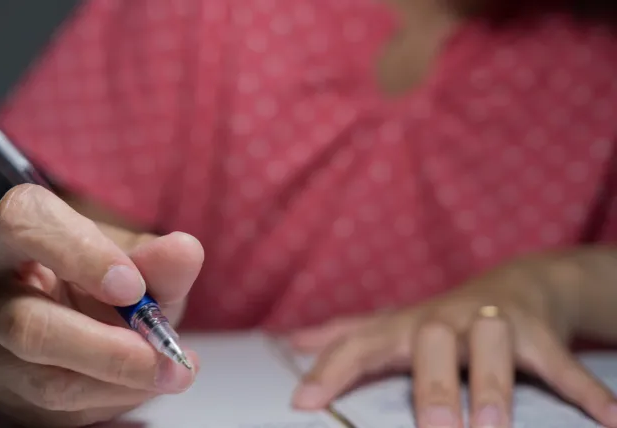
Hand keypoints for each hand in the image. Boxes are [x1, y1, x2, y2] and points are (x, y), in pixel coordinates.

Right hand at [0, 184, 203, 426]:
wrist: (92, 314)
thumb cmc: (109, 277)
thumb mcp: (140, 262)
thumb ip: (160, 261)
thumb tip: (184, 253)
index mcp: (16, 230)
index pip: (25, 224)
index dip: (79, 254)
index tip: (131, 286)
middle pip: (29, 325)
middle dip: (108, 349)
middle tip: (166, 353)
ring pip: (46, 380)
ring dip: (121, 382)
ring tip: (170, 370)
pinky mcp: (6, 395)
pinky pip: (60, 411)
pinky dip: (114, 400)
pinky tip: (141, 383)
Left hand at [288, 260, 616, 427]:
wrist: (519, 281)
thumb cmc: (444, 316)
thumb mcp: (395, 325)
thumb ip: (349, 336)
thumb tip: (294, 342)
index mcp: (404, 327)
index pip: (359, 344)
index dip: (330, 370)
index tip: (303, 402)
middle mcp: (444, 321)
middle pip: (430, 345)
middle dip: (429, 386)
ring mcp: (493, 324)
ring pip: (492, 348)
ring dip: (493, 386)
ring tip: (492, 425)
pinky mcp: (539, 334)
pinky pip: (561, 364)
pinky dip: (586, 392)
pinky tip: (609, 420)